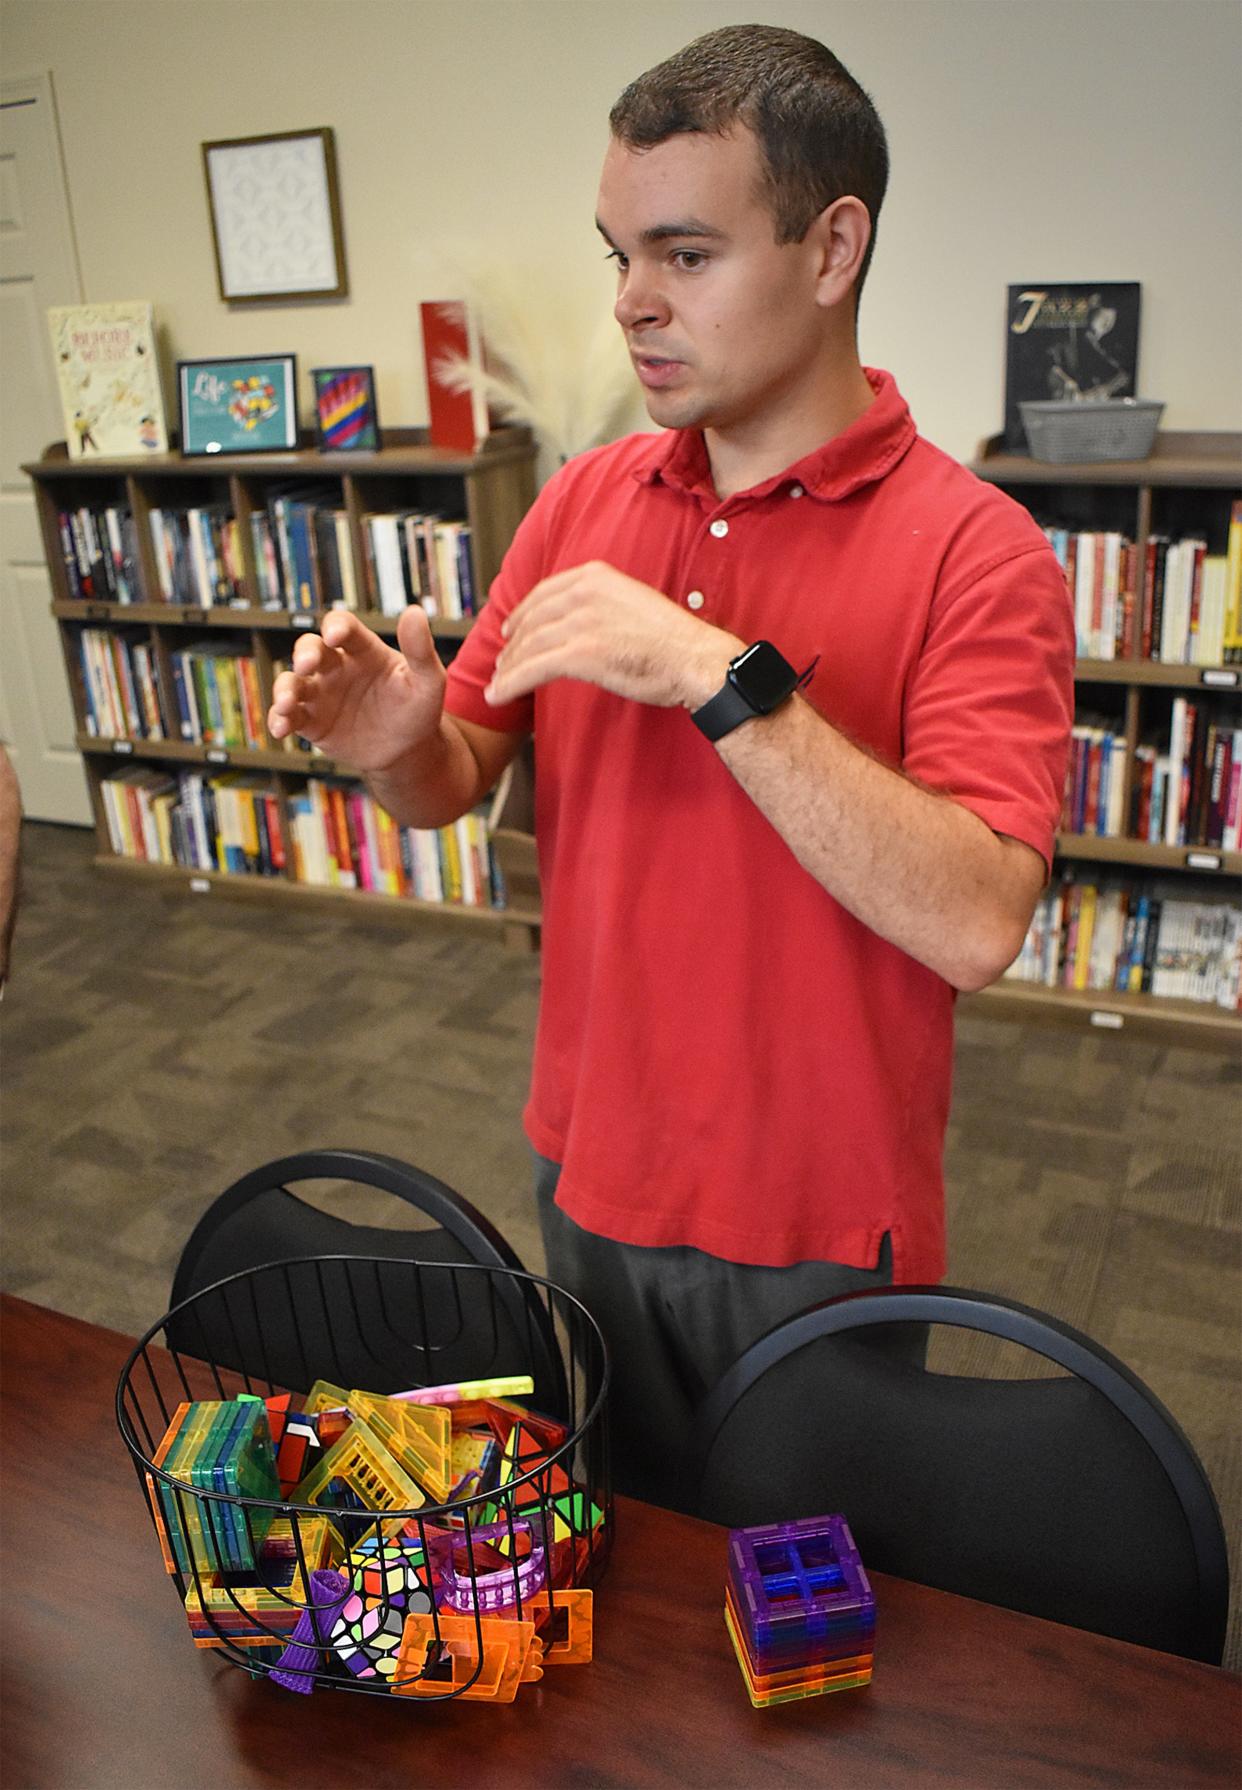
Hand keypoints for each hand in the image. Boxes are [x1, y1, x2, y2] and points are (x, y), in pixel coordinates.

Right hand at [267, 607, 445, 771]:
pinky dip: (279, 720)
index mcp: (363, 650)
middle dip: (304, 653)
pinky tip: (280, 729)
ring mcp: (322, 695)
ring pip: (292, 682)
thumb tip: (415, 611)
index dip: (336, 626)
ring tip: (287, 703)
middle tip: (307, 664)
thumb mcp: (428, 681)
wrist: (409, 750)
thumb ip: (420, 650)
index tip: (335, 636)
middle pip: (310, 649)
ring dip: (284, 689)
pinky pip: (289, 717)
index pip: (343, 626)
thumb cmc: (418, 709)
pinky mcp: (312, 723)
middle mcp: (337, 667)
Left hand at [485, 561, 740, 709]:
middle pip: (532, 620)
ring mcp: (581, 622)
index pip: (544, 593)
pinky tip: (498, 695)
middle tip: (502, 662)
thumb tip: (581, 622)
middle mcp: (584, 592)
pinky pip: (532, 669)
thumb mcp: (633, 603)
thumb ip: (602, 605)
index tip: (510, 629)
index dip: (522, 613)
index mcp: (596, 576)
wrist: (695, 659)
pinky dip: (510, 683)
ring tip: (499, 683)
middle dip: (512, 645)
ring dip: (509, 668)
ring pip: (528, 646)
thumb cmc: (672, 641)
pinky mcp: (580, 654)